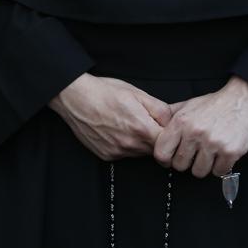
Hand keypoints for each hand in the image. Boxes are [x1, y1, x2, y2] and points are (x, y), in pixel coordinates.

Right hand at [49, 74, 173, 160]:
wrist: (75, 98)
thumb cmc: (105, 92)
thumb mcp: (138, 93)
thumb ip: (161, 109)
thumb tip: (172, 121)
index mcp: (142, 128)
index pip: (169, 142)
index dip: (170, 134)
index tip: (166, 127)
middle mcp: (130, 144)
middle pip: (155, 150)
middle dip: (155, 138)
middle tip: (146, 122)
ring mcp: (117, 152)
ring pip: (140, 153)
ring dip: (140, 143)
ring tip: (129, 124)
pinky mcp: (106, 155)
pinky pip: (124, 154)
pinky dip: (125, 145)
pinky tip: (117, 130)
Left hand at [154, 77, 247, 177]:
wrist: (244, 99)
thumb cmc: (214, 104)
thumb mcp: (188, 105)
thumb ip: (170, 118)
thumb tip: (153, 129)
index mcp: (181, 123)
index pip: (161, 153)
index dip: (165, 160)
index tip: (171, 160)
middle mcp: (195, 133)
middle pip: (180, 166)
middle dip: (186, 163)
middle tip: (194, 155)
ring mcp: (213, 143)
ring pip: (199, 172)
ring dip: (204, 166)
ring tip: (209, 154)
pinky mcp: (230, 151)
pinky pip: (218, 172)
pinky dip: (220, 167)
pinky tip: (221, 156)